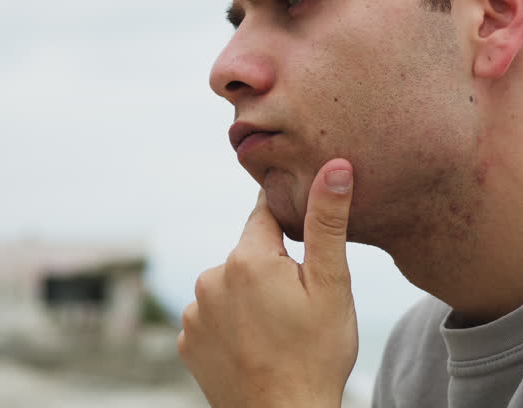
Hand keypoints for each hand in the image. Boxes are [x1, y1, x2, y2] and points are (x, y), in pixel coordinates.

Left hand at [179, 159, 358, 407]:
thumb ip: (328, 221)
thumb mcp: (332, 286)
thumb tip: (335, 166)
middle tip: (300, 304)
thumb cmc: (316, 356)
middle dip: (273, 269)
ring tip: (279, 330)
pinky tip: (256, 345)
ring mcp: (194, 312)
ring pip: (231, 286)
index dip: (290, 224)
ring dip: (251, 298)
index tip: (305, 241)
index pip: (267, 214)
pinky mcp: (187, 341)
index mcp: (247, 259)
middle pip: (250, 254)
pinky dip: (233, 325)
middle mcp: (210, 278)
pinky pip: (213, 316)